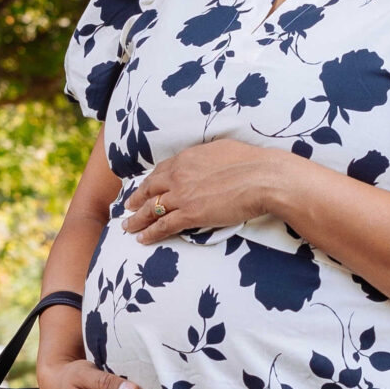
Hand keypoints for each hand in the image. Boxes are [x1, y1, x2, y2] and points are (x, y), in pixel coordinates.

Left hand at [124, 139, 285, 242]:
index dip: (150, 181)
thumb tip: (208, 160)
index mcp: (186, 158)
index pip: (161, 171)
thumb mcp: (222, 149)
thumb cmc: (250, 162)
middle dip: (136, 200)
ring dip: (137, 219)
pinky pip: (164, 225)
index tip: (144, 187)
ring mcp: (182, 196)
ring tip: (128, 227)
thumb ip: (207, 157)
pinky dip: (151, 233)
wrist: (261, 177)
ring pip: (152, 209)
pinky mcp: (190, 214)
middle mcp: (179, 175)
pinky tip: (143, 239)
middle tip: (128, 207)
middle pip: (150, 189)